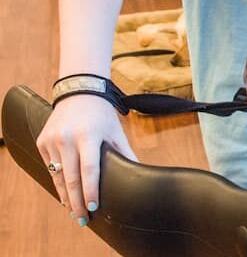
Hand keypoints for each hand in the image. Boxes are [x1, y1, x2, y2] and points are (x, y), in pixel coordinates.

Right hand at [35, 94, 137, 225]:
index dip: (91, 191)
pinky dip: (58, 182)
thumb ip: (125, 151)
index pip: (89, 170)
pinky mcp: (42, 142)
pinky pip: (50, 167)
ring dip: (66, 197)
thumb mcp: (115, 130)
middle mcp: (67, 138)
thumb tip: (139, 172)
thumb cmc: (101, 114)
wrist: (79, 91)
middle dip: (77, 202)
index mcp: (89, 135)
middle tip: (83, 219)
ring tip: (73, 212)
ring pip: (58, 176)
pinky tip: (65, 193)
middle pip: (71, 179)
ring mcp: (52, 140)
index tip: (94, 208)